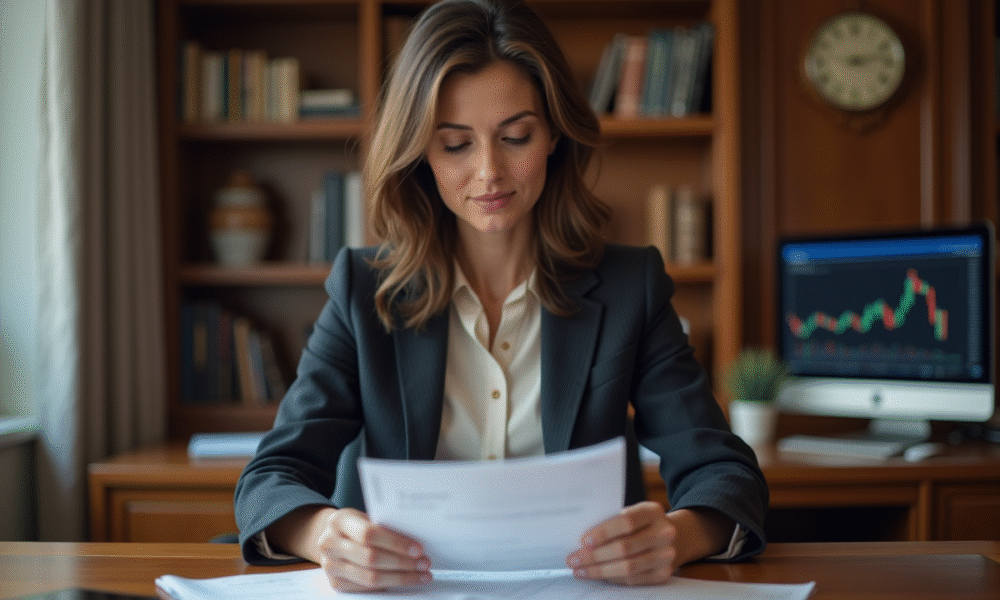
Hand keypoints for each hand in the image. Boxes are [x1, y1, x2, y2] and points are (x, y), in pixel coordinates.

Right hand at [268, 506, 431, 592]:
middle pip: (371, 558)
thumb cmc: (355, 525)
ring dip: (401, 577)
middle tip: (424, 563)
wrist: (331, 537)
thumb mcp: (365, 517)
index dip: (396, 543)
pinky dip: (390, 585)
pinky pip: (366, 588)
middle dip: (402, 562)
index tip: (418, 548)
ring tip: (421, 574)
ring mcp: (330, 566)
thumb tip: (415, 540)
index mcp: (339, 521)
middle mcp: (330, 544)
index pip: (369, 534)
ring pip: (370, 577)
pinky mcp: (336, 583)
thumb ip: (383, 526)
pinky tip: (405, 580)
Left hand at [565, 503, 733, 585]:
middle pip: (624, 547)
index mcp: (653, 512)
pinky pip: (633, 579)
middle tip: (573, 559)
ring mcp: (667, 555)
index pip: (627, 521)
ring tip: (580, 570)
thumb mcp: (635, 513)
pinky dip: (612, 578)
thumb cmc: (644, 523)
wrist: (677, 536)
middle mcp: (664, 533)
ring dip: (599, 571)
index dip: (604, 532)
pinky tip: (597, 575)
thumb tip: (583, 539)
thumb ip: (614, 520)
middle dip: (594, 556)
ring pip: (627, 567)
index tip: (583, 541)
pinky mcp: (663, 574)